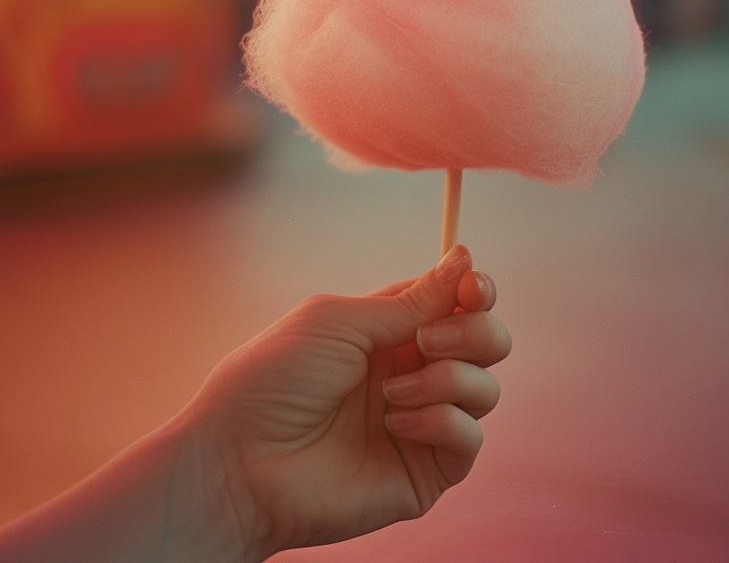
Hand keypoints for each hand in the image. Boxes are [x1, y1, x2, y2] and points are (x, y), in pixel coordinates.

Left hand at [186, 244, 510, 558]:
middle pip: (487, 340)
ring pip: (485, 387)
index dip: (474, 289)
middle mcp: (414, 370)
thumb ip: (409, 300)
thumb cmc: (275, 380)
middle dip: (473, 331)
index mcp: (392, 330)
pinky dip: (440, 421)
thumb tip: (464, 258)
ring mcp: (423, 421)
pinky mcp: (426, 470)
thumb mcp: (341, 321)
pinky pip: (469, 438)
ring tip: (392, 393)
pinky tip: (395, 424)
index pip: (458, 301)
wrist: (241, 461)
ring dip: (447, 378)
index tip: (471, 286)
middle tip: (426, 339)